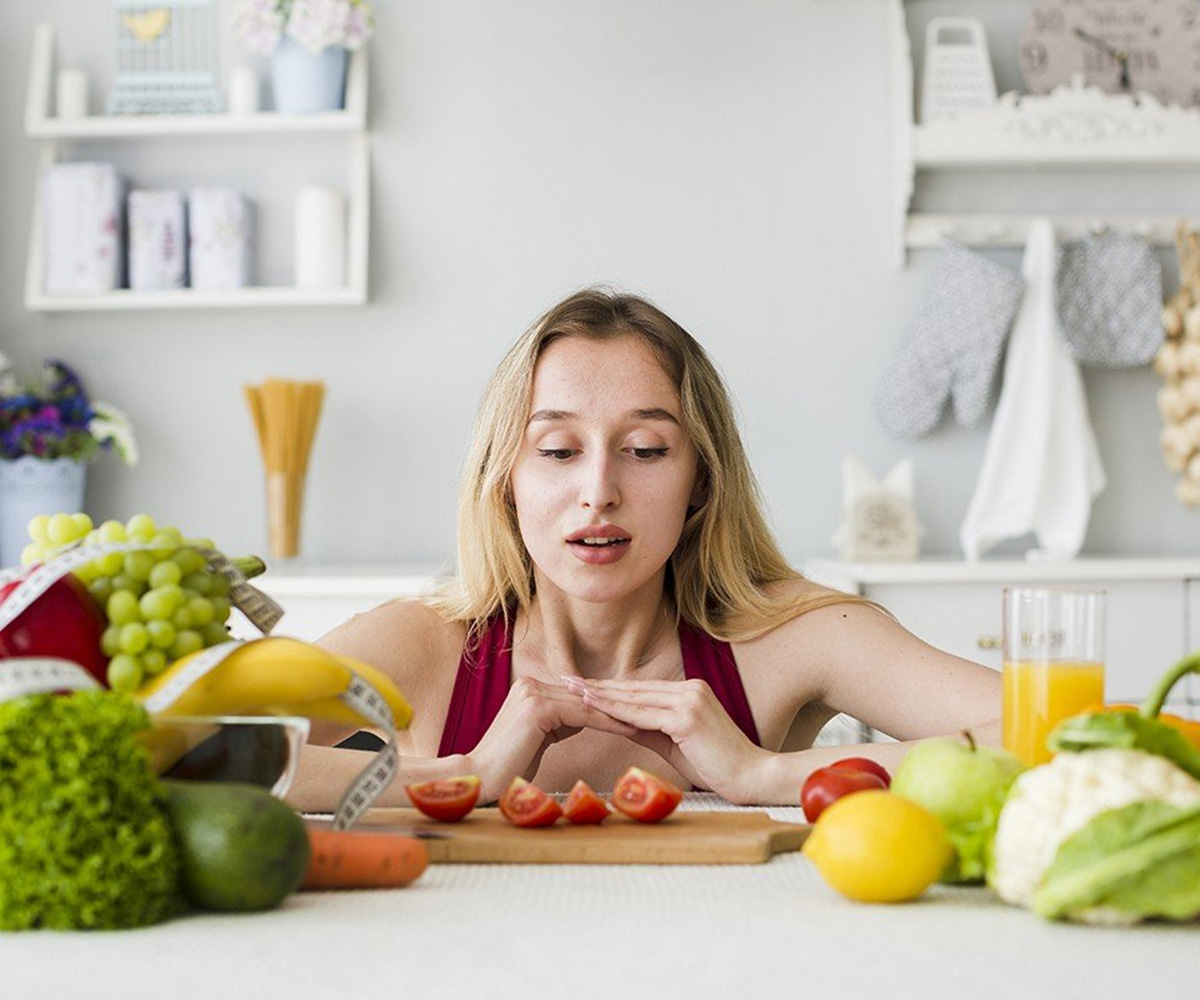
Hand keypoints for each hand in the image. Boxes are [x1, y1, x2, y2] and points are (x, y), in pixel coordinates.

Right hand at [465, 676, 637, 801]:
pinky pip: (583, 714)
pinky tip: (630, 729)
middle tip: (650, 713)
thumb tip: (581, 720)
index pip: (578, 696)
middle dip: (618, 707)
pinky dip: (608, 722)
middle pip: (585, 696)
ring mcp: (533, 693)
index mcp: (531, 689)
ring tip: (647, 720)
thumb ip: (557, 724)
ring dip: (619, 713)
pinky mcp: (538, 707)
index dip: (607, 706)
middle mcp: (531, 685)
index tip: (635, 714)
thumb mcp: (539, 738)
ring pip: (587, 703)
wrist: (479, 778)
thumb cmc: (509, 768)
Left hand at [563, 677, 770, 804]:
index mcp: (689, 691)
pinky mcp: (686, 717)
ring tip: (571, 691)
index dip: (609, 688)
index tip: (580, 686)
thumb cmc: (717, 765)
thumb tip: (620, 724)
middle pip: (633, 689)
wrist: (752, 776)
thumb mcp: (677, 742)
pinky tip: (593, 708)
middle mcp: (689, 688)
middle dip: (597, 686)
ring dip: (600, 695)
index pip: (640, 689)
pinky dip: (615, 712)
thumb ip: (650, 729)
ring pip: (634, 699)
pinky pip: (643, 716)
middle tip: (565, 681)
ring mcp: (688, 700)